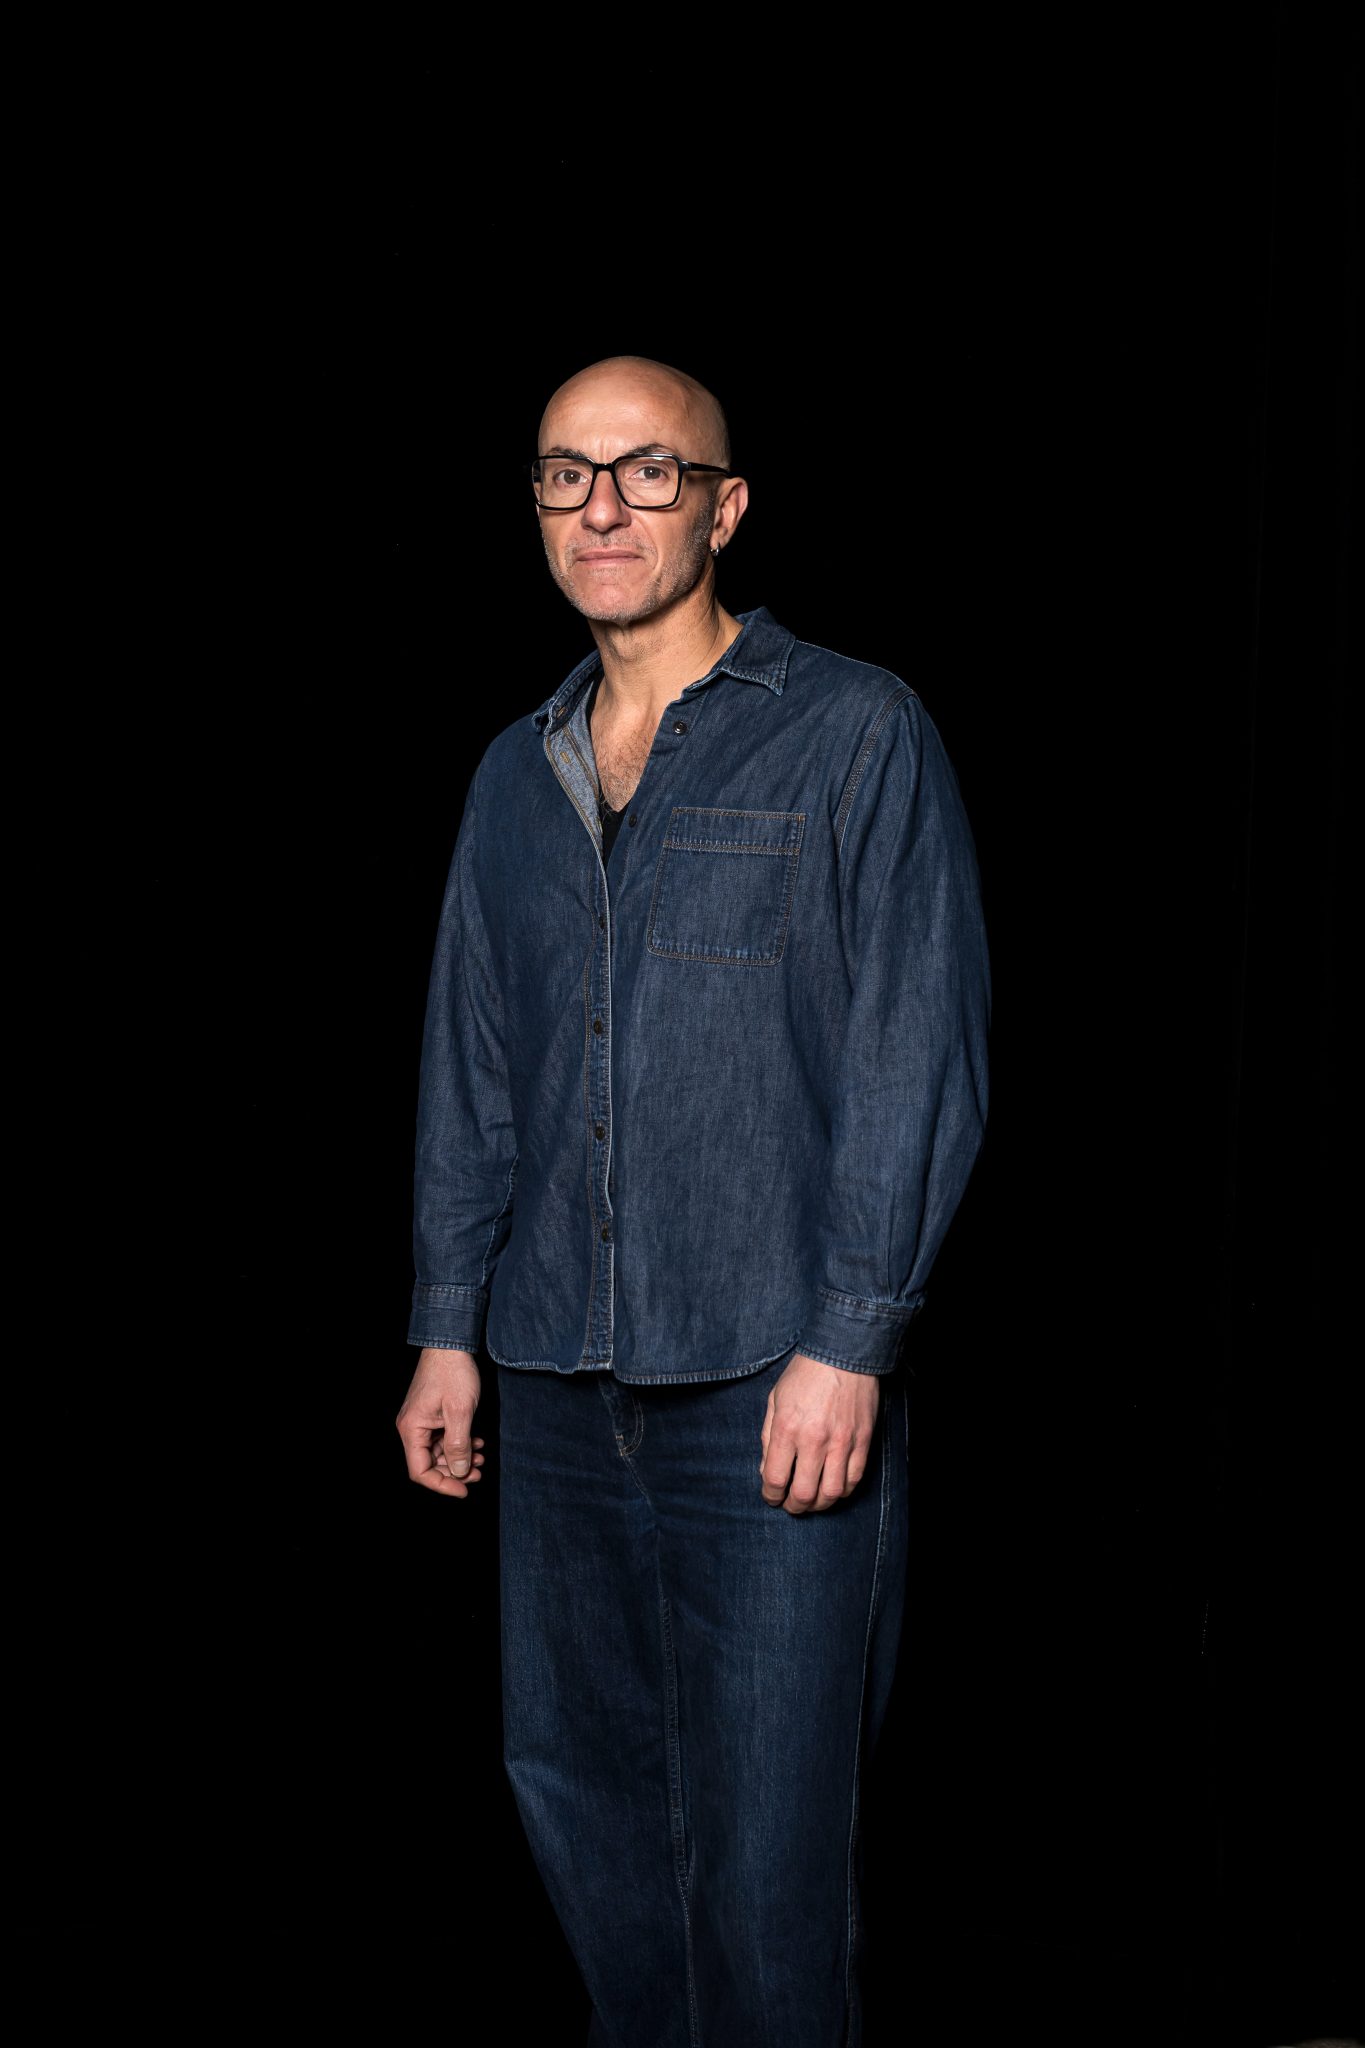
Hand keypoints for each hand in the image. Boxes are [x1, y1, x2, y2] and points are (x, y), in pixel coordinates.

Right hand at [395, 1347, 486, 1498]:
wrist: (450, 1343)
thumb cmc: (452, 1372)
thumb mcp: (460, 1412)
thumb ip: (458, 1445)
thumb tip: (458, 1472)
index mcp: (412, 1429)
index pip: (420, 1471)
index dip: (442, 1485)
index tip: (464, 1489)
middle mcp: (412, 1427)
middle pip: (429, 1464)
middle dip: (454, 1472)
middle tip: (479, 1473)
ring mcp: (421, 1421)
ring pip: (438, 1452)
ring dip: (459, 1458)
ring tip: (481, 1457)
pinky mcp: (431, 1415)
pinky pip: (442, 1438)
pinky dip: (459, 1444)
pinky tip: (476, 1442)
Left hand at [759, 1352, 880, 1514]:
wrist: (844, 1353)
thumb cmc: (805, 1374)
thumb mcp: (775, 1400)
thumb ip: (767, 1438)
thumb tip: (766, 1471)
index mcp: (787, 1428)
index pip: (775, 1478)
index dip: (770, 1496)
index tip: (771, 1497)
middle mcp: (814, 1440)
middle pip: (803, 1494)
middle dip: (793, 1507)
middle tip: (790, 1505)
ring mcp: (841, 1442)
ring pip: (831, 1494)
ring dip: (819, 1505)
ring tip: (812, 1501)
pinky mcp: (862, 1441)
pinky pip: (854, 1479)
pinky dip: (842, 1492)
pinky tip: (833, 1488)